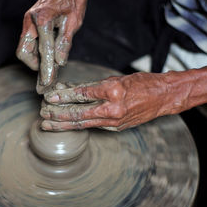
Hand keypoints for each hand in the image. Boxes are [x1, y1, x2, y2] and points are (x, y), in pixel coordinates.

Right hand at [16, 0, 86, 91]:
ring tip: (50, 70)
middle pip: (24, 52)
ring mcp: (28, 21)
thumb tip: (59, 62)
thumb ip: (65, 42)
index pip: (44, 50)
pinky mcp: (30, 22)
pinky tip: (49, 58)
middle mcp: (30, 20)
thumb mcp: (74, 21)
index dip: (46, 69)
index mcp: (42, 19)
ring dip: (36, 60)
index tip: (48, 83)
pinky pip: (29, 42)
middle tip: (47, 78)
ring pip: (25, 48)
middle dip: (34, 67)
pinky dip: (37, 52)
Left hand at [39, 72, 177, 130]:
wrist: (164, 97)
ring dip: (64, 124)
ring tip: (48, 125)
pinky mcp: (118, 128)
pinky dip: (80, 124)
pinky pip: (95, 125)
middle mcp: (112, 108)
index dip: (63, 96)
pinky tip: (69, 124)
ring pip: (84, 123)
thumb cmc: (143, 83)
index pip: (82, 94)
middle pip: (79, 112)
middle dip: (58, 114)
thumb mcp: (117, 79)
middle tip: (42, 114)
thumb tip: (73, 90)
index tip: (49, 96)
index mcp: (112, 91)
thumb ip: (95, 86)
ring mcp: (115, 121)